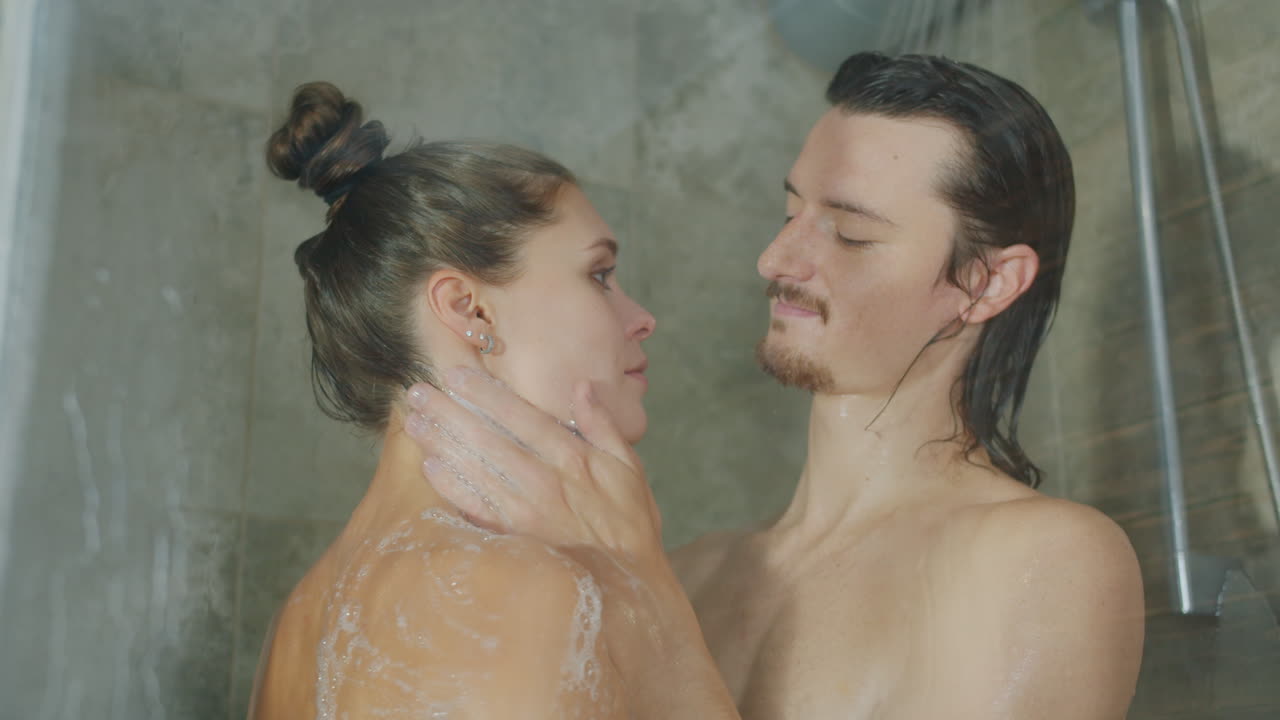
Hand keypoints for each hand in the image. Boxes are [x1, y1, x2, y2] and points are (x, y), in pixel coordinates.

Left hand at [404, 367, 663, 566]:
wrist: (628, 580)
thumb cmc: (629, 522)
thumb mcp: (628, 467)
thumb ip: (602, 426)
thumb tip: (581, 387)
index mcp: (571, 457)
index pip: (520, 416)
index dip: (485, 393)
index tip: (456, 374)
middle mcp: (543, 479)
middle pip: (487, 438)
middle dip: (449, 412)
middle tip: (418, 392)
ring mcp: (525, 511)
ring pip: (475, 468)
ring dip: (442, 443)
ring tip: (414, 423)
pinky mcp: (514, 537)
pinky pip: (476, 508)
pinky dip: (452, 487)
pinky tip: (430, 468)